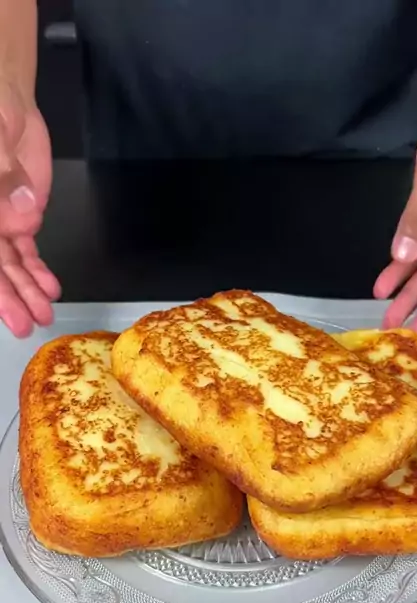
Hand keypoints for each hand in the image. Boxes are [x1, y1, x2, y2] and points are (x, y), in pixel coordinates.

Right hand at [0, 81, 59, 336]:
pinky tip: (50, 289)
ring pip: (8, 264)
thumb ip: (1, 179)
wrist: (5, 102)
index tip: (1, 307)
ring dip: (26, 291)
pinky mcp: (17, 218)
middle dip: (7, 297)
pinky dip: (38, 271)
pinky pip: (26, 251)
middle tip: (23, 324)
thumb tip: (21, 220)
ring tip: (43, 314)